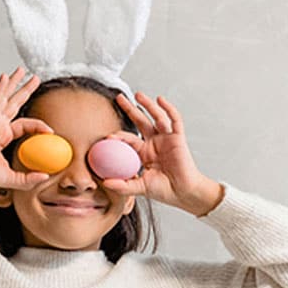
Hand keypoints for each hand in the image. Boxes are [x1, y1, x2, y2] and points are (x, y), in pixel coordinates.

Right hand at [0, 67, 53, 189]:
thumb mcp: (12, 178)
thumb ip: (28, 179)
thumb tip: (46, 177)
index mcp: (4, 136)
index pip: (25, 124)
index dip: (38, 125)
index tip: (51, 131)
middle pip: (15, 103)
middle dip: (25, 90)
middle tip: (35, 78)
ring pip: (5, 98)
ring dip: (13, 83)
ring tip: (21, 70)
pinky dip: (0, 89)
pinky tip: (5, 77)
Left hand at [101, 91, 214, 211]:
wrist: (183, 193)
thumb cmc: (164, 190)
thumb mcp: (140, 188)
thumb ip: (123, 186)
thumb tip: (104, 183)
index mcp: (143, 153)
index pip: (128, 139)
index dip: (118, 136)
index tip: (107, 136)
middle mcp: (154, 143)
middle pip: (140, 121)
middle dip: (130, 108)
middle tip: (118, 97)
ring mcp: (166, 138)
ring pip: (156, 117)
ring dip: (147, 105)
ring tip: (138, 95)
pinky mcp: (178, 137)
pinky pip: (174, 120)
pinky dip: (168, 109)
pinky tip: (160, 100)